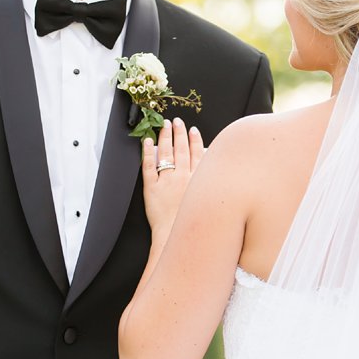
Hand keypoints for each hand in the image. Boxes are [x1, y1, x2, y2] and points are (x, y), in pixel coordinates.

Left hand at [141, 116, 202, 236]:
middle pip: (181, 150)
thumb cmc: (196, 224)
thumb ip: (210, 184)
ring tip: (164, 126)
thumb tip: (212, 168)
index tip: (192, 130)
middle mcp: (182, 178)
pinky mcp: (151, 189)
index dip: (194, 140)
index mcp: (198, 180)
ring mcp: (166, 182)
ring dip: (165, 138)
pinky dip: (147, 153)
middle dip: (179, 133)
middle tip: (176, 121)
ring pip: (166, 155)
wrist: (178, 238)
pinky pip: (148, 166)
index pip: (197, 154)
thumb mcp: (209, 201)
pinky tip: (147, 142)